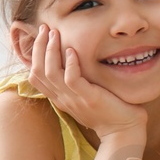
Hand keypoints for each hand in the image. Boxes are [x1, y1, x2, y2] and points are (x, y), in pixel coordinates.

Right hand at [28, 25, 146, 140]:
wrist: (124, 132)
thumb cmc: (112, 111)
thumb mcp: (88, 95)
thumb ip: (80, 82)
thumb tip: (79, 61)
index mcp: (60, 97)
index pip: (36, 75)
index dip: (35, 54)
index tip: (41, 36)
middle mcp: (62, 98)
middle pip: (38, 71)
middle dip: (39, 47)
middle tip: (43, 28)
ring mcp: (74, 99)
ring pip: (50, 73)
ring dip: (50, 51)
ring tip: (54, 33)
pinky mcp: (89, 98)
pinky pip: (72, 79)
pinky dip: (71, 64)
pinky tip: (74, 50)